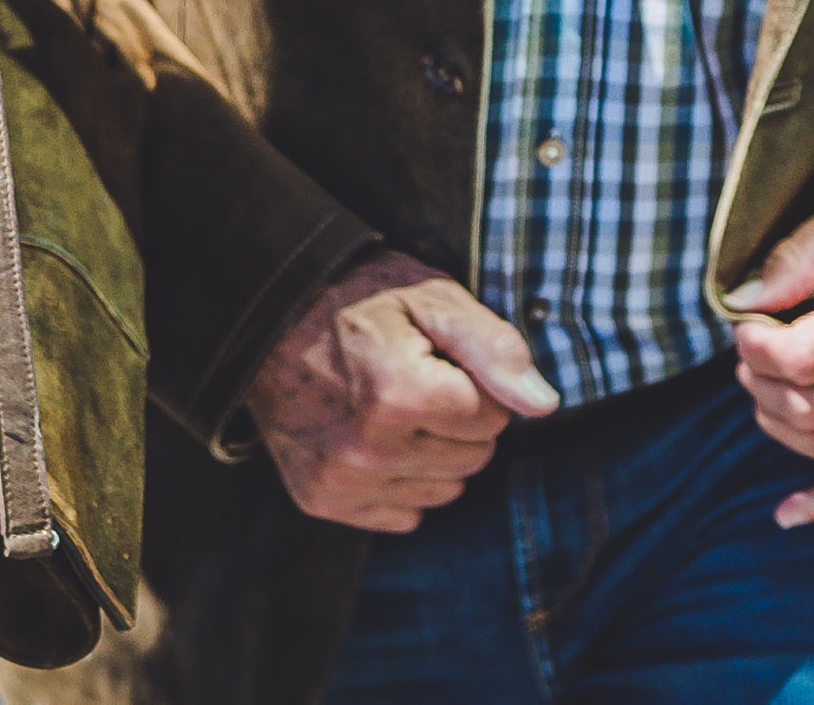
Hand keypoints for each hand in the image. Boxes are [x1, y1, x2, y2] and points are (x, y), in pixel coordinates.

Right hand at [241, 250, 561, 531]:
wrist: (269, 317)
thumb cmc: (360, 301)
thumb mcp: (433, 298)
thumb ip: (494, 348)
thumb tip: (544, 405)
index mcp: (401, 394)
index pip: (494, 419)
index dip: (476, 385)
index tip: (440, 360)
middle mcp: (368, 448)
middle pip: (472, 460)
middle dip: (458, 421)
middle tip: (415, 380)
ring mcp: (340, 479)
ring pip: (442, 491)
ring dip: (432, 454)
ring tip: (392, 408)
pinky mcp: (321, 499)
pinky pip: (402, 515)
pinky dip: (399, 482)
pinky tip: (373, 439)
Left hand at [727, 178, 813, 528]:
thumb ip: (804, 250)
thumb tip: (749, 296)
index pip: (805, 358)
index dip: (757, 350)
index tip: (743, 328)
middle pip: (811, 407)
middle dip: (762, 384)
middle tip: (750, 355)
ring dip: (782, 428)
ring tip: (766, 393)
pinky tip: (790, 511)